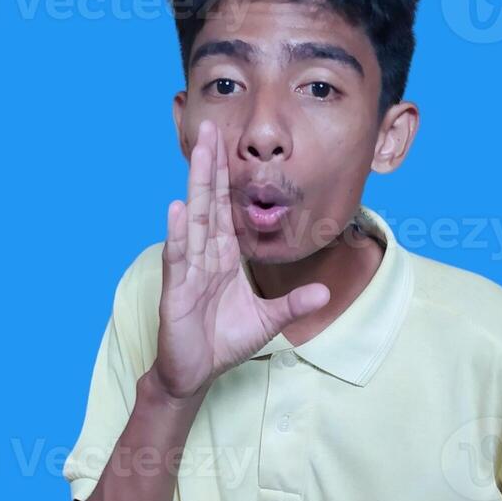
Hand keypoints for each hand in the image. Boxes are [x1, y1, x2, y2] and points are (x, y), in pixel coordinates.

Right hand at [152, 119, 330, 398]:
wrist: (196, 373)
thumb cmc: (224, 342)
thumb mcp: (268, 321)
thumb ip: (293, 304)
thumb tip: (325, 292)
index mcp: (223, 256)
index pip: (225, 208)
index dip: (226, 177)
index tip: (228, 143)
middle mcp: (204, 256)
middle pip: (208, 202)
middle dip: (209, 165)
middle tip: (209, 127)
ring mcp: (188, 270)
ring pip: (194, 220)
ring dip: (195, 185)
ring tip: (197, 152)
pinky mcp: (176, 290)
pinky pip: (179, 258)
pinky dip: (179, 233)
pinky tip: (179, 208)